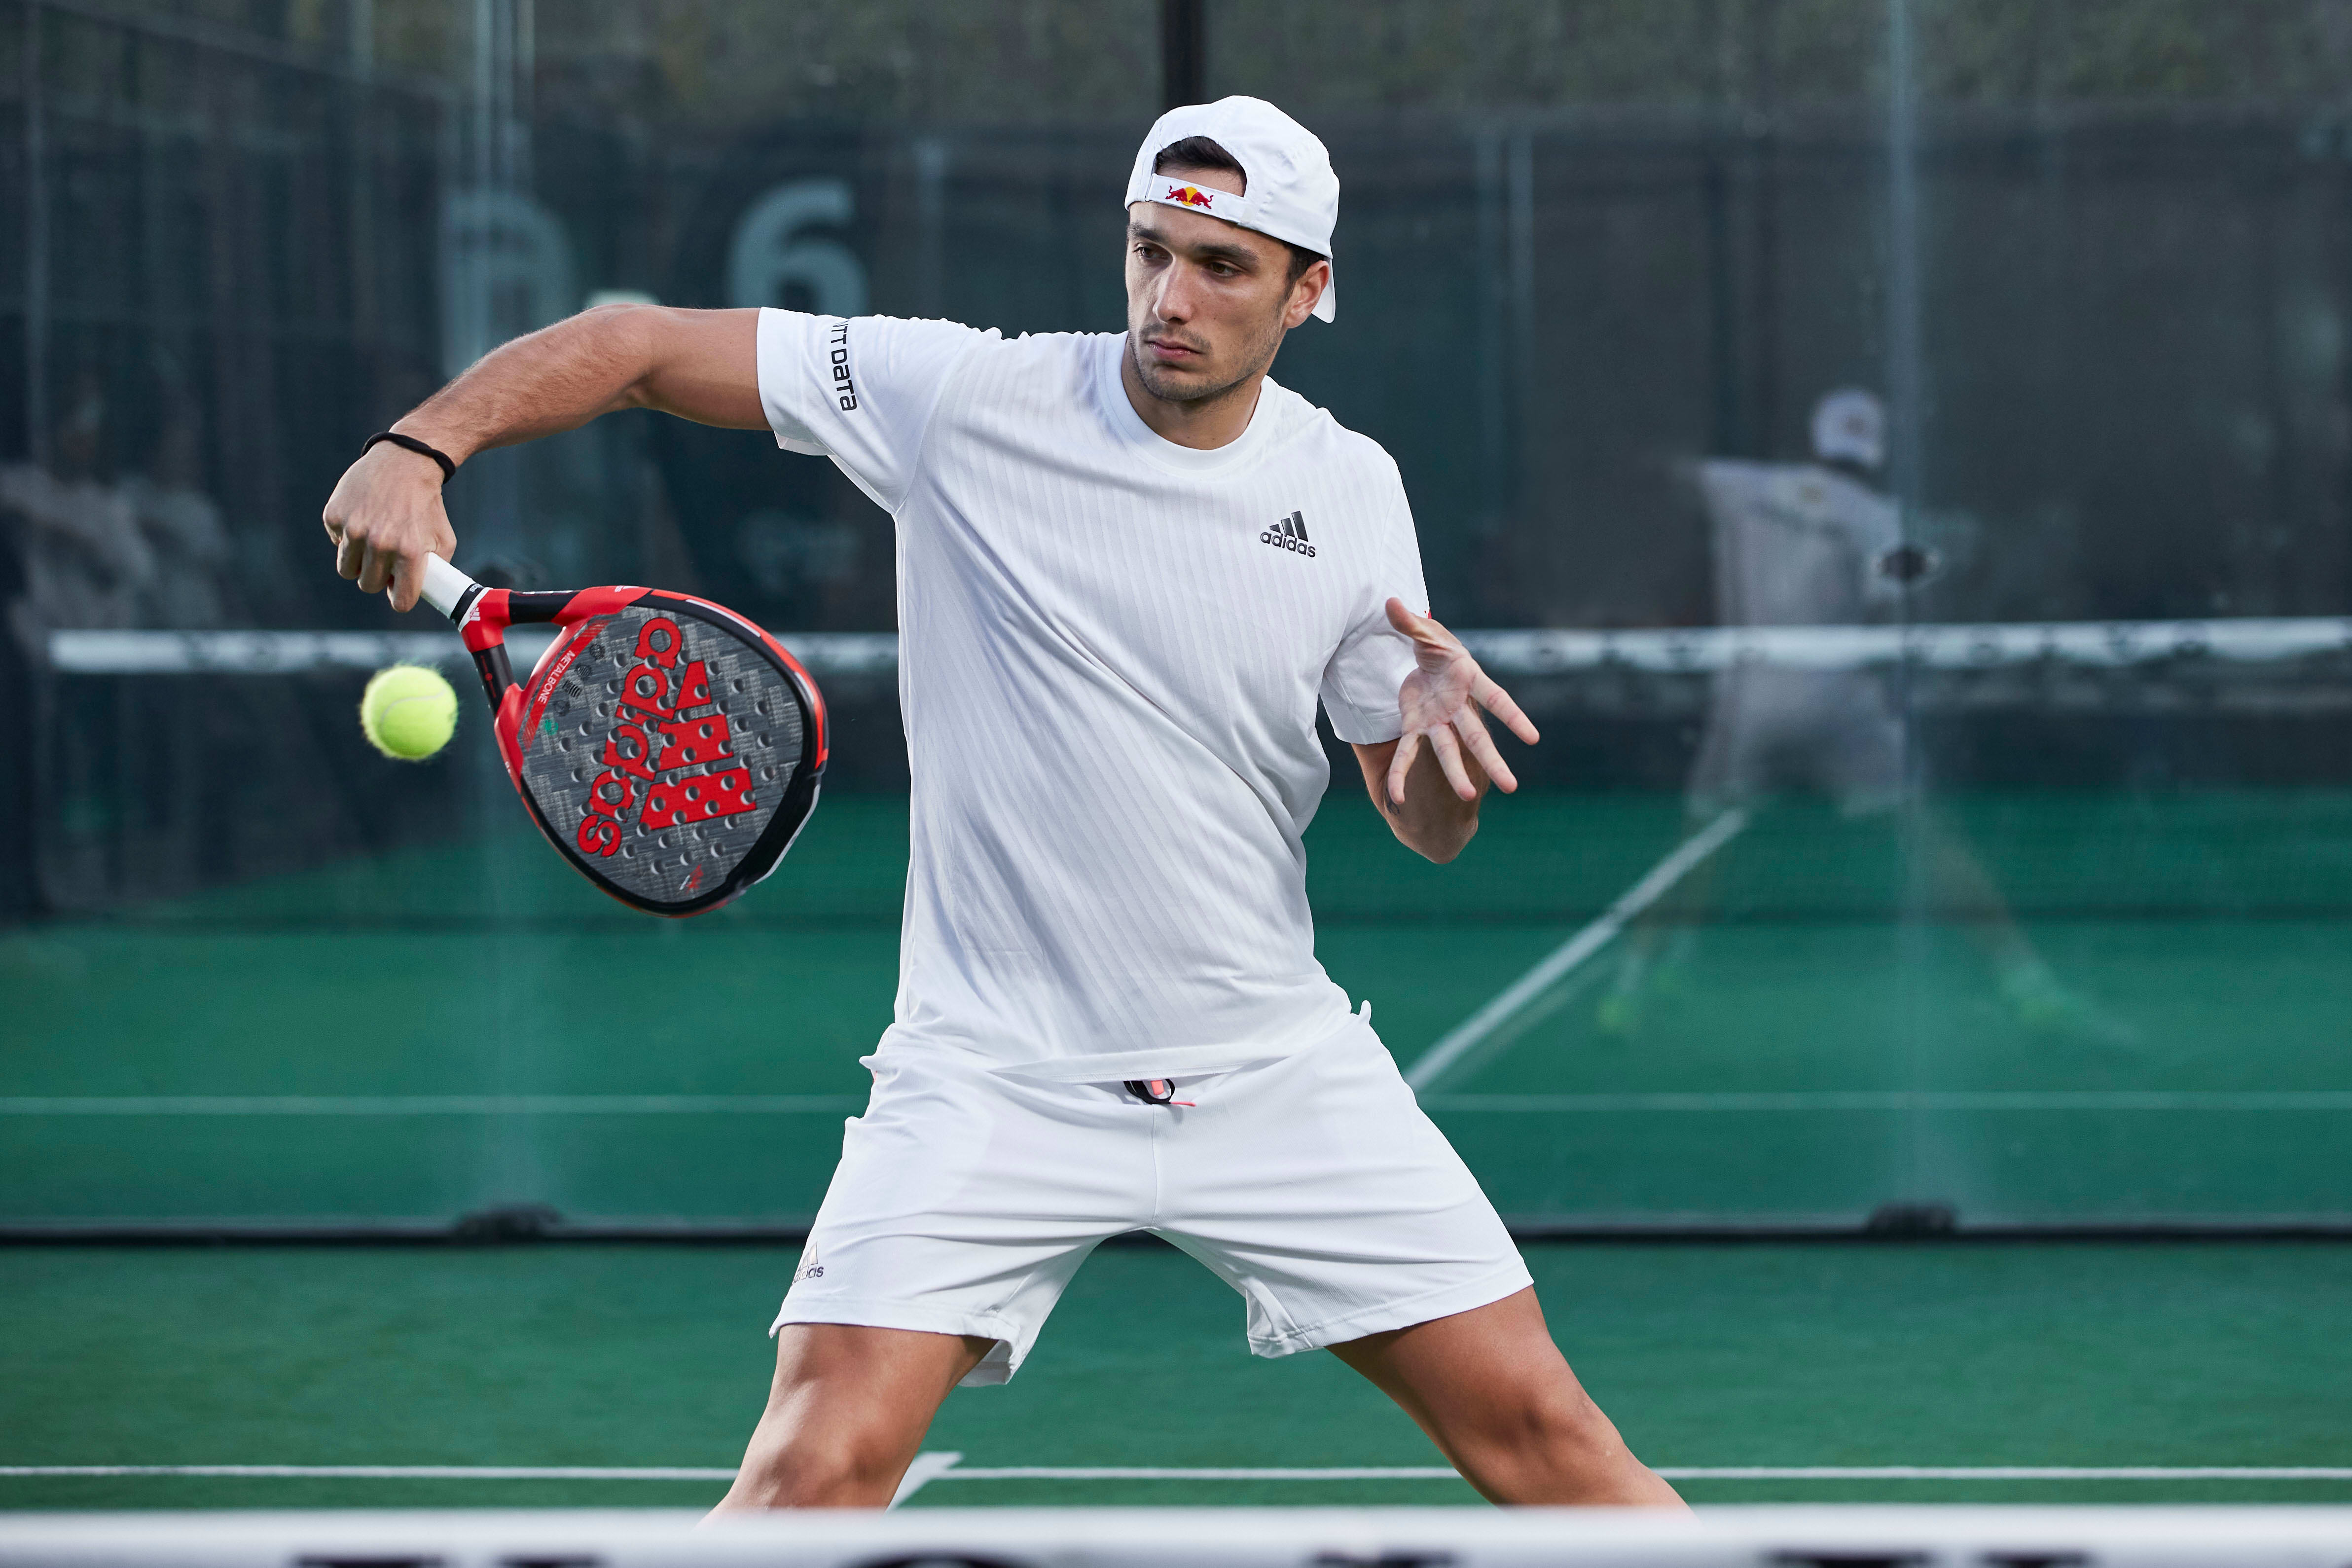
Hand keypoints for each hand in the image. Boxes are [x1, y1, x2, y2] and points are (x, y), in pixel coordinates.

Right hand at [322, 438, 458, 611]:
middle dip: (378, 577)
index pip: (400, 601)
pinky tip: (362, 518)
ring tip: (373, 543)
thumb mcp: (444, 539)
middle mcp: (379, 542)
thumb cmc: (427, 505)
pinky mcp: (334, 516)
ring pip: (347, 570)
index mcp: (409, 551)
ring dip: (359, 562)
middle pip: (369, 586)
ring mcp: (353, 529)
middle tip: (387, 560)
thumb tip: (419, 593)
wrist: (405, 462)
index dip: (400, 598)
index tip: (400, 590)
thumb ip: (435, 570)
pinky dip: (347, 537)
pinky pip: (337, 543)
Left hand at [1385, 598, 1540, 804]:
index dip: (1513, 717)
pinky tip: (1395, 798)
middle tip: (1511, 786)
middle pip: (1477, 737)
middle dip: (1492, 760)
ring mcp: (1439, 721)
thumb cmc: (1434, 642)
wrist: (1424, 656)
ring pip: (1450, 751)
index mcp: (1468, 679)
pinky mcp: (1416, 727)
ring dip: (1457, 774)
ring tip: (1468, 795)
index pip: (1495, 699)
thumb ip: (1408, 622)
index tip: (1533, 738)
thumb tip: (1391, 601)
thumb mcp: (1423, 631)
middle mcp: (1457, 706)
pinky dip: (1401, 775)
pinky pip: (1408, 754)